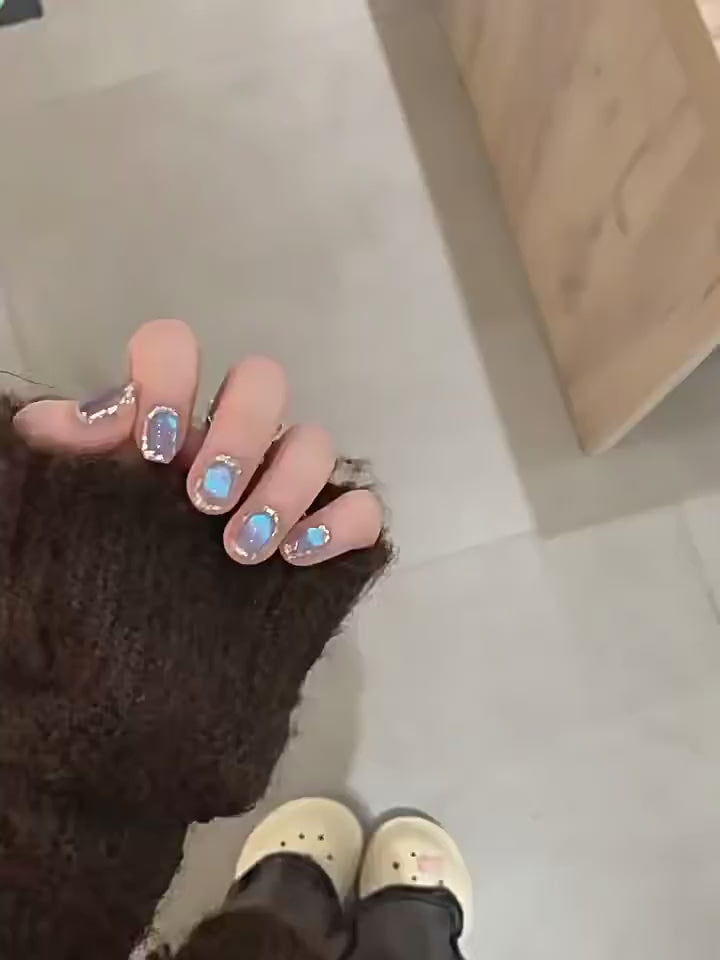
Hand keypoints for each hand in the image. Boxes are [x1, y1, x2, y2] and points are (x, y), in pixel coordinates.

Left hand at [13, 318, 382, 565]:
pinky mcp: (323, 529)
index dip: (169, 378)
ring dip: (284, 489)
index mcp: (166, 417)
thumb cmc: (99, 561)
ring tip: (242, 551)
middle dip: (241, 434)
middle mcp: (231, 435)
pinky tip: (298, 558)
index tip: (153, 449)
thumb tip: (85, 420)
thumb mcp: (66, 503)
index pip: (173, 347)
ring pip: (315, 441)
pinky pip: (360, 507)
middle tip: (204, 502)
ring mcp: (282, 479)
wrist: (136, 651)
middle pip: (264, 380)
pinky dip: (339, 525)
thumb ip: (61, 451)